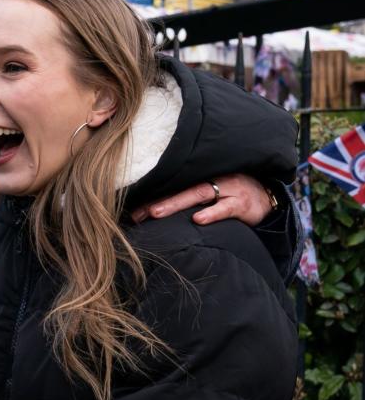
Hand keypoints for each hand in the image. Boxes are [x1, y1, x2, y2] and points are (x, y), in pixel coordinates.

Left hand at [131, 173, 273, 226]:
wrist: (269, 197)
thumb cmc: (233, 197)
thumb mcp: (212, 195)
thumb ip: (189, 201)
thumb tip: (156, 215)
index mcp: (201, 179)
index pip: (172, 188)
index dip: (151, 198)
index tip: (131, 213)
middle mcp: (212, 181)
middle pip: (180, 189)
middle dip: (157, 201)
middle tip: (137, 214)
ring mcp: (228, 190)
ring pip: (199, 194)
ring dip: (176, 203)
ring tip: (156, 213)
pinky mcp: (243, 203)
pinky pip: (227, 207)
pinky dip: (213, 213)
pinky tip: (198, 220)